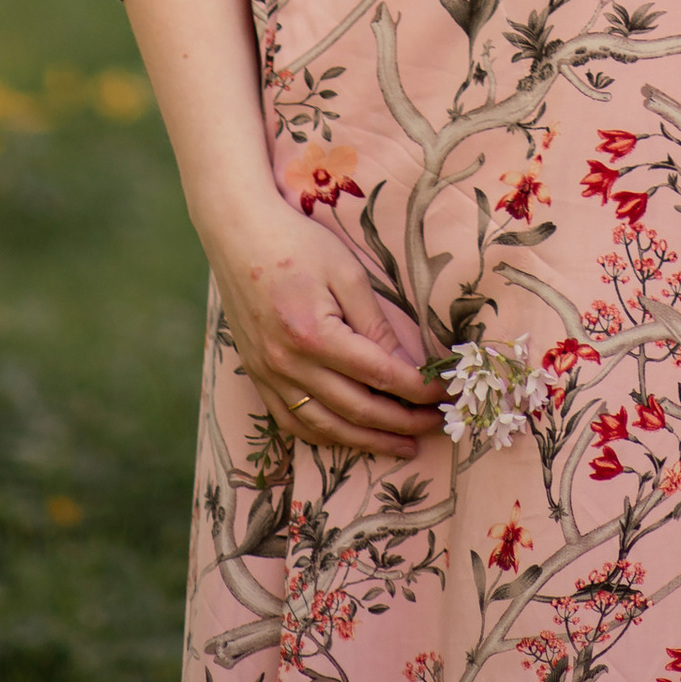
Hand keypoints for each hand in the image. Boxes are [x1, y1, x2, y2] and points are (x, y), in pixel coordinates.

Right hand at [197, 189, 442, 461]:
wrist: (237, 236)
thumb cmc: (297, 243)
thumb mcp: (346, 272)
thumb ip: (375, 322)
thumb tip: (405, 364)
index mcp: (314, 335)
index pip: (378, 374)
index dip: (416, 389)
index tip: (443, 392)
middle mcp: (289, 365)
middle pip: (356, 410)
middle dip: (401, 423)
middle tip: (434, 425)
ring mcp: (269, 377)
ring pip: (326, 428)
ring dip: (368, 442)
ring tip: (403, 445)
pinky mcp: (258, 378)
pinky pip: (293, 423)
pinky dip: (325, 437)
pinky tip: (350, 438)